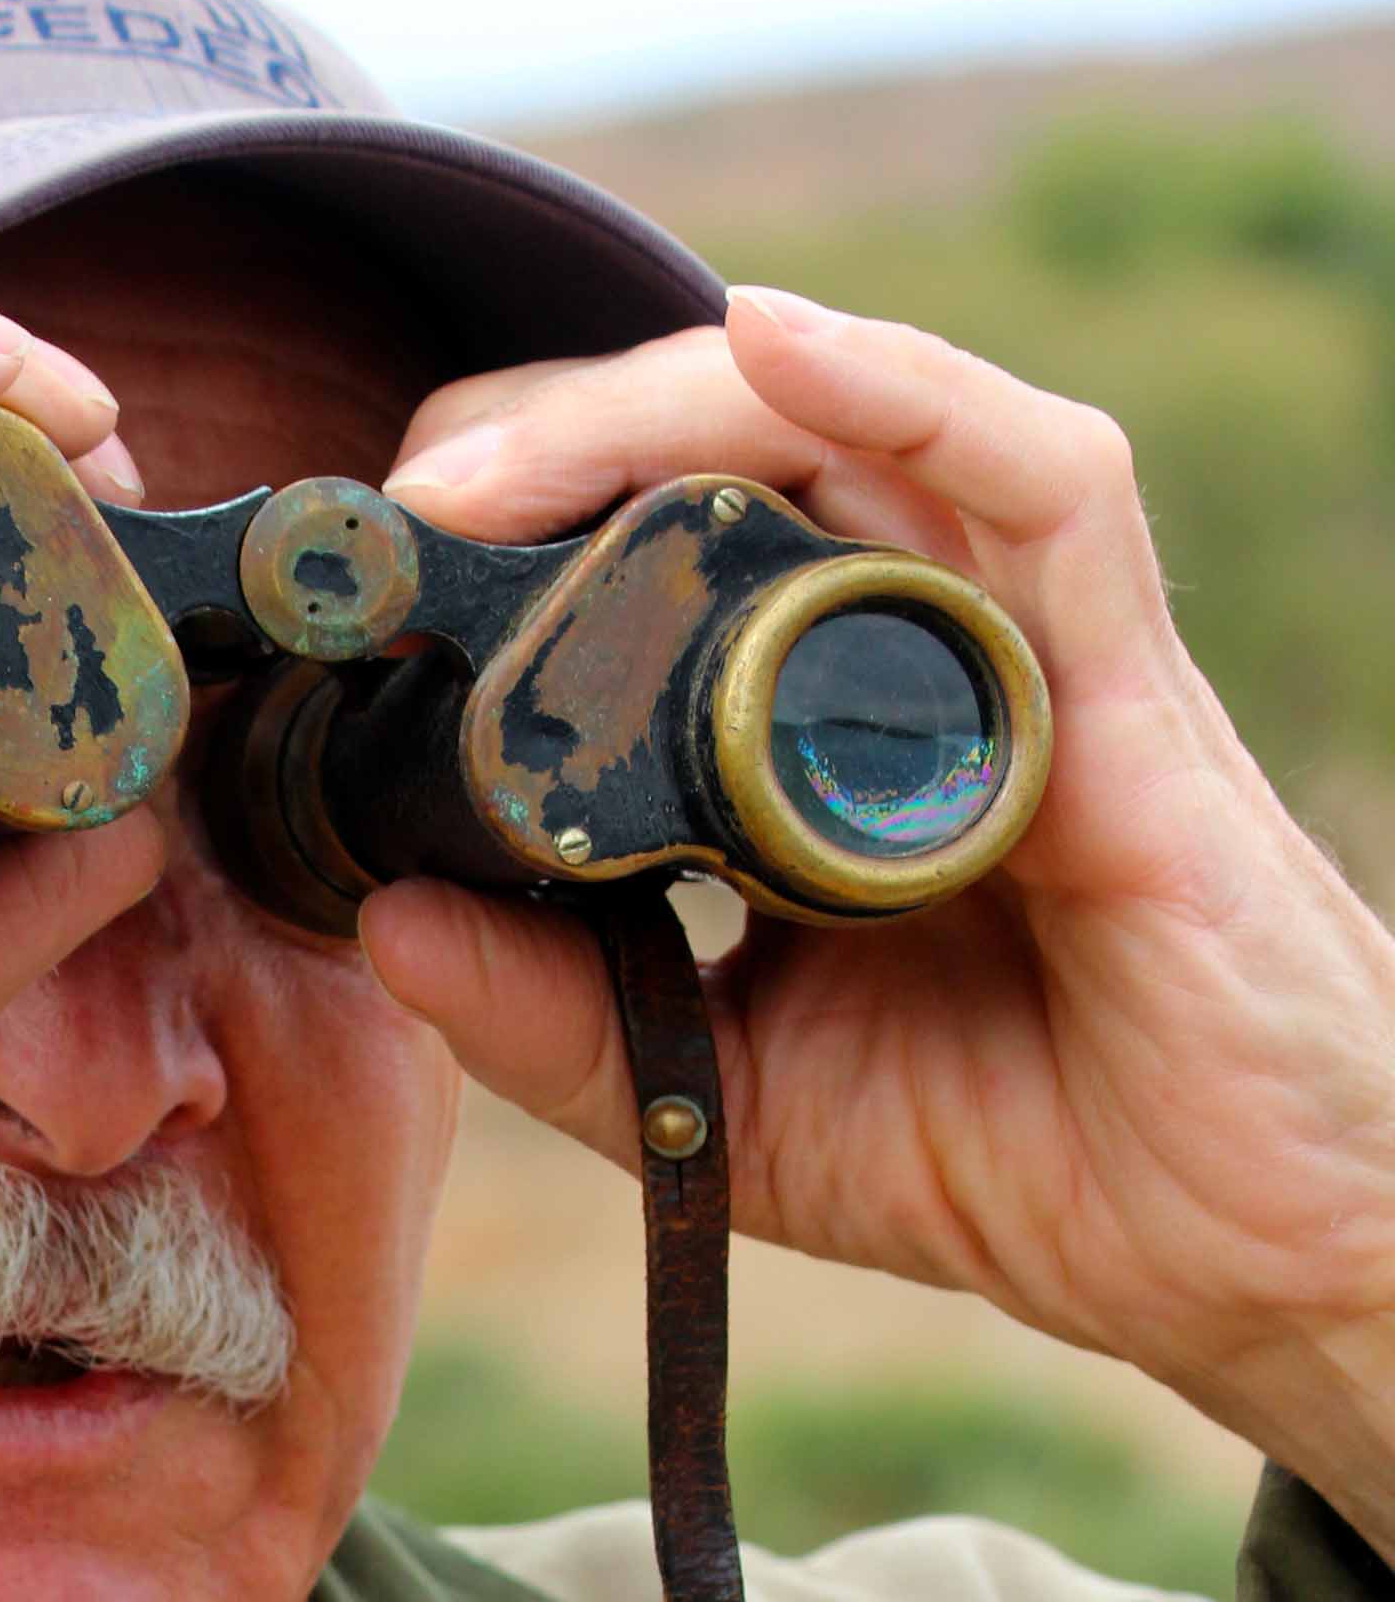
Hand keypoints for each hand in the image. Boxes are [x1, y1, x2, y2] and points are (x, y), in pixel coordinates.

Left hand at [371, 294, 1394, 1541]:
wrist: (1230, 1261)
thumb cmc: (1022, 1160)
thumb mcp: (731, 1107)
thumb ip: (565, 1028)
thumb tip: (382, 928)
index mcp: (818, 740)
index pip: (662, 559)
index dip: (517, 533)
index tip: (371, 586)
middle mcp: (919, 662)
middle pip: (732, 456)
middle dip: (551, 447)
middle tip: (404, 506)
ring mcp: (1027, 660)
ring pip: (850, 432)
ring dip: (662, 407)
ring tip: (499, 455)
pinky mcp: (1126, 691)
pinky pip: (1038, 482)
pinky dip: (911, 390)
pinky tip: (776, 341)